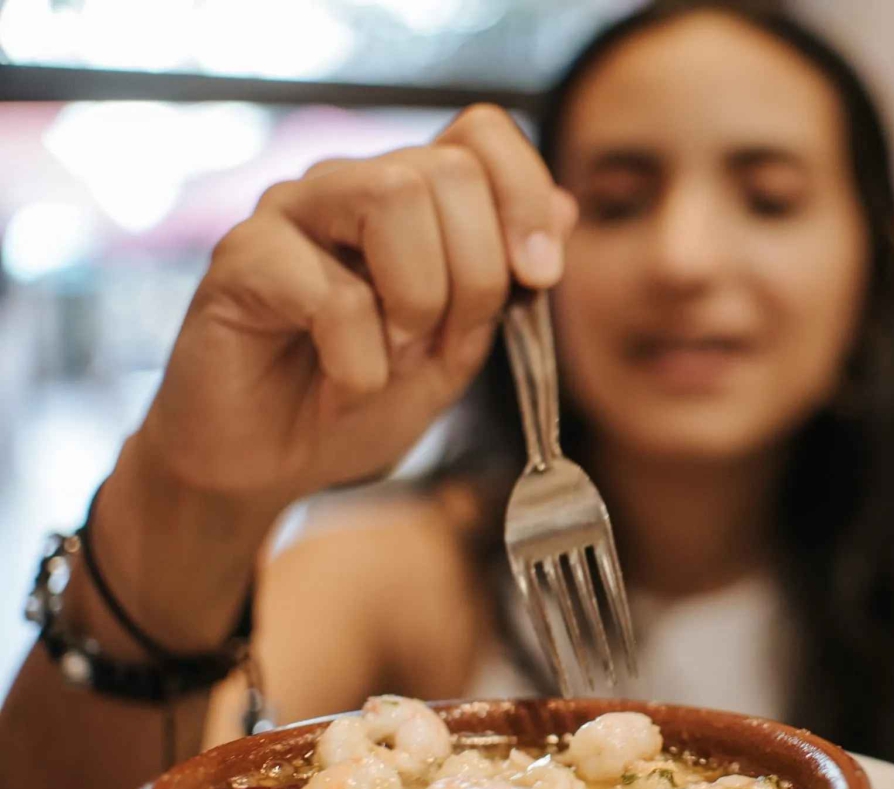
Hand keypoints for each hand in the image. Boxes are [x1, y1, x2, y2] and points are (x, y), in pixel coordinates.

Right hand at [138, 103, 576, 509]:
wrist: (270, 465)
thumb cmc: (361, 401)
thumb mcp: (458, 349)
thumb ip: (506, 283)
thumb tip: (568, 209)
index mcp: (407, 197)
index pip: (479, 133)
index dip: (525, 196)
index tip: (537, 278)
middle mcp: (347, 186)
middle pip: (447, 169)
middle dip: (476, 274)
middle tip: (443, 343)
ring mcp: (289, 213)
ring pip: (392, 196)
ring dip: (419, 299)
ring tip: (395, 357)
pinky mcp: (240, 259)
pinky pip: (332, 292)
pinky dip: (360, 363)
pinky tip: (344, 390)